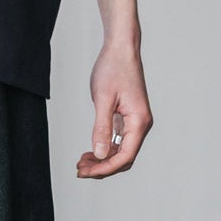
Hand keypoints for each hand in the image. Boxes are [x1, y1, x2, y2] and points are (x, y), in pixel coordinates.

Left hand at [76, 43, 153, 177]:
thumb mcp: (103, 99)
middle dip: (103, 167)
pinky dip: (106, 148)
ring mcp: (135, 121)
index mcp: (139, 121)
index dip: (105, 168)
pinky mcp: (128, 117)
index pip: (125, 156)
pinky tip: (91, 150)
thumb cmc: (113, 68)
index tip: (86, 172)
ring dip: (103, 159)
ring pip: (121, 150)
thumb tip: (100, 154)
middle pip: (124, 158)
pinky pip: (119, 140)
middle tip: (80, 169)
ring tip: (82, 162)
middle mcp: (141, 124)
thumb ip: (102, 128)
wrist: (121, 48)